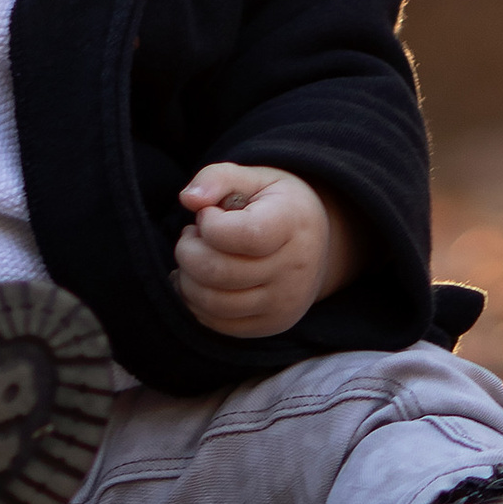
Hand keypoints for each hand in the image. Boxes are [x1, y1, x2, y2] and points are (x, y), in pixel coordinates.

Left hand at [174, 164, 350, 336]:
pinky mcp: (269, 325)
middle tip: (192, 234)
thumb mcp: (255, 178)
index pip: (245, 235)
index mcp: (294, 224)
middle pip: (220, 272)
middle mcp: (294, 270)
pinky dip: (194, 301)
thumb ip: (218, 177)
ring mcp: (283, 304)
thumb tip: (188, 199)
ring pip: (213, 303)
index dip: (211, 224)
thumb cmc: (276, 205)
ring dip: (187, 277)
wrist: (315, 244)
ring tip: (195, 255)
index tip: (209, 213)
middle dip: (188, 250)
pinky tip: (197, 278)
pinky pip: (217, 323)